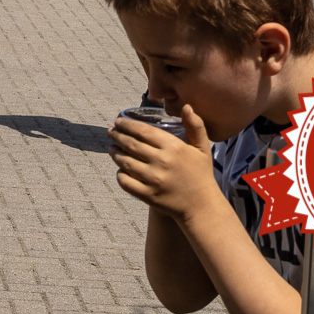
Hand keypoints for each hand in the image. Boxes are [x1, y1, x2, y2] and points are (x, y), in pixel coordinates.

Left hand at [107, 105, 215, 219]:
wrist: (202, 207)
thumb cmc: (201, 174)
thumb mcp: (202, 148)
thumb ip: (195, 126)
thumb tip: (187, 106)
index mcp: (174, 147)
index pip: (142, 131)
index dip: (127, 125)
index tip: (118, 121)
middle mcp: (162, 162)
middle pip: (130, 144)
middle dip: (117, 136)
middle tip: (110, 132)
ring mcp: (153, 180)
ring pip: (125, 162)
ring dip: (114, 153)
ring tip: (111, 148)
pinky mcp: (148, 195)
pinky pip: (125, 182)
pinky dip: (119, 174)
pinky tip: (119, 169)